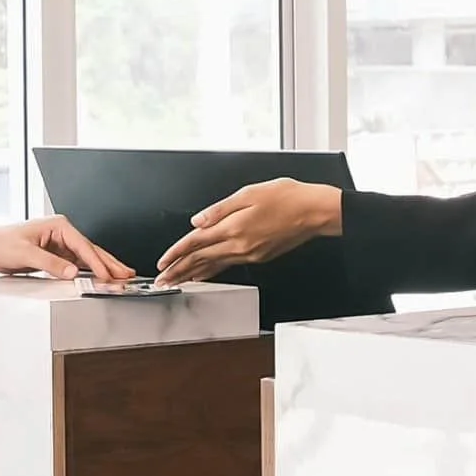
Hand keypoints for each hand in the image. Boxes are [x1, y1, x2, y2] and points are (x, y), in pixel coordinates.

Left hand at [0, 215, 135, 282]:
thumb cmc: (1, 243)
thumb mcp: (26, 253)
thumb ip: (51, 264)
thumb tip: (72, 272)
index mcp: (58, 226)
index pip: (84, 246)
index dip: (98, 263)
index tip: (108, 275)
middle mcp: (62, 234)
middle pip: (91, 251)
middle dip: (110, 264)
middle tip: (127, 275)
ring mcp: (60, 246)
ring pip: (87, 260)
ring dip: (103, 270)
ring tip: (120, 278)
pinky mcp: (56, 257)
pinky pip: (77, 266)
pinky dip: (90, 274)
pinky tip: (101, 280)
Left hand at [154, 181, 341, 284]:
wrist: (314, 211)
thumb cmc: (287, 198)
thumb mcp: (248, 194)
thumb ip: (219, 209)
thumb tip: (197, 221)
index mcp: (233, 228)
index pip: (195, 243)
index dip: (176, 253)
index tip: (162, 262)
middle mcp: (239, 245)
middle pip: (200, 260)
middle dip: (178, 271)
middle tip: (161, 281)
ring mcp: (249, 254)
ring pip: (213, 266)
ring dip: (191, 274)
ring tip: (176, 281)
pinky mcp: (258, 257)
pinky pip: (228, 266)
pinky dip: (212, 271)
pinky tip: (204, 274)